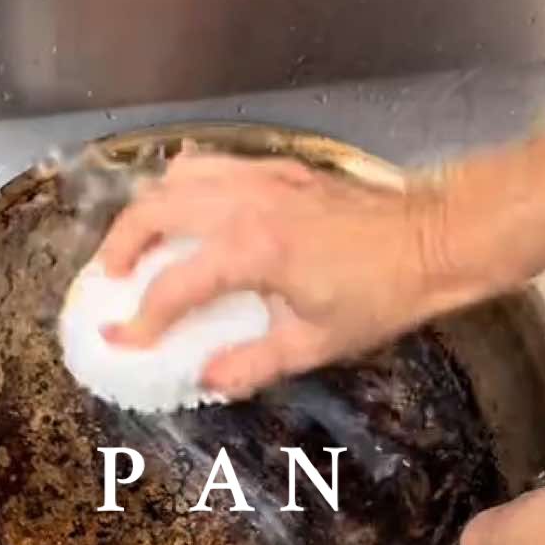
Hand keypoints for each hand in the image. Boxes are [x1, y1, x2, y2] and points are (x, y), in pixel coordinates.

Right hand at [98, 150, 462, 397]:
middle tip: (111, 279)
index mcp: (252, 251)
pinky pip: (214, 164)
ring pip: (177, 177)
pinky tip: (187, 206)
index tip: (123, 339)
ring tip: (141, 242)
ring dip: (149, 209)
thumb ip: (252, 363)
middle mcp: (246, 204)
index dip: (142, 319)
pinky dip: (186, 182)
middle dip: (122, 246)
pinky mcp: (280, 168)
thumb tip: (206, 380)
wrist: (433, 241)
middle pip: (154, 212)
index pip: (174, 287)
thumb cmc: (380, 295)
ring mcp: (262, 178)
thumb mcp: (314, 343)